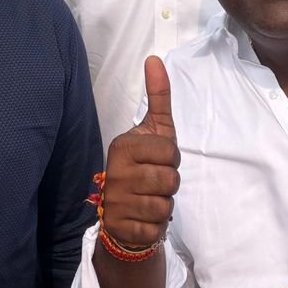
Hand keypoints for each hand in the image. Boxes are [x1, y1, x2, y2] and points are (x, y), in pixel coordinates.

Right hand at [100, 57, 179, 249]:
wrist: (124, 211)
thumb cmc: (145, 165)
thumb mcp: (154, 130)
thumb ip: (158, 96)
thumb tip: (154, 58)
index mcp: (123, 146)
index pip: (171, 153)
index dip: (172, 160)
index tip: (157, 161)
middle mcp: (115, 173)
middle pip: (171, 181)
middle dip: (170, 184)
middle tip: (154, 183)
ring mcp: (115, 202)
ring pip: (165, 206)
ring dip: (164, 206)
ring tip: (149, 200)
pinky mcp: (121, 228)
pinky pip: (156, 229)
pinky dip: (156, 227)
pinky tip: (143, 219)